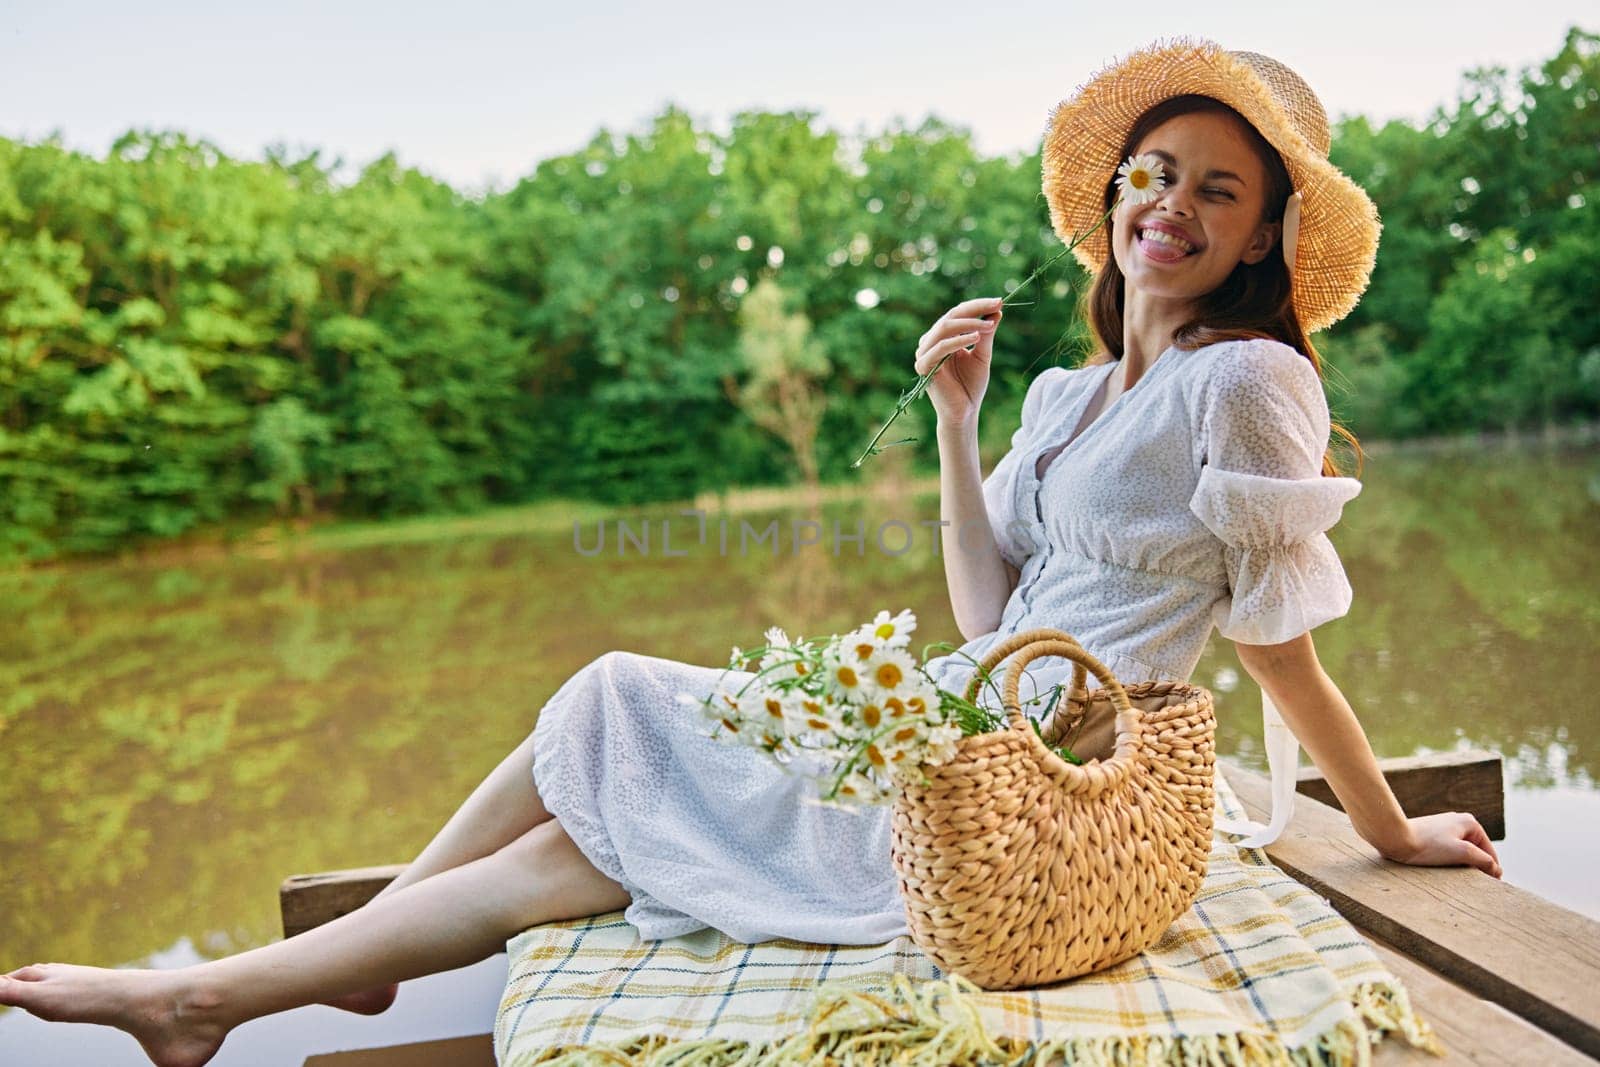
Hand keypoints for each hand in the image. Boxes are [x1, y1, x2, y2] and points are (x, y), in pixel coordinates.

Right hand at [913, 296, 1002, 428]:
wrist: (964, 413)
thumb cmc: (971, 385)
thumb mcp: (982, 355)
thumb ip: (987, 334)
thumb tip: (997, 310)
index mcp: (942, 337)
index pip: (958, 313)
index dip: (978, 305)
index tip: (999, 301)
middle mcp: (930, 342)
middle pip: (951, 316)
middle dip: (975, 309)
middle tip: (996, 305)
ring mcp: (924, 353)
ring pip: (945, 328)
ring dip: (969, 324)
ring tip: (990, 325)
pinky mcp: (924, 366)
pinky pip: (941, 347)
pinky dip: (959, 340)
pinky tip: (976, 338)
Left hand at [1376, 812, 1502, 878]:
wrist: (1394, 838)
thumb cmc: (1428, 845)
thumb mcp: (1462, 853)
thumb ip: (1484, 861)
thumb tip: (1497, 870)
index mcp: (1470, 822)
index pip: (1489, 853)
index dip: (1491, 871)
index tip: (1488, 888)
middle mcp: (1458, 822)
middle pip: (1476, 853)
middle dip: (1475, 868)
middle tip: (1471, 885)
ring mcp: (1444, 828)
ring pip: (1461, 854)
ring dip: (1461, 867)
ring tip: (1454, 879)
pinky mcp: (1431, 836)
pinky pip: (1448, 853)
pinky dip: (1449, 863)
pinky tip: (1443, 872)